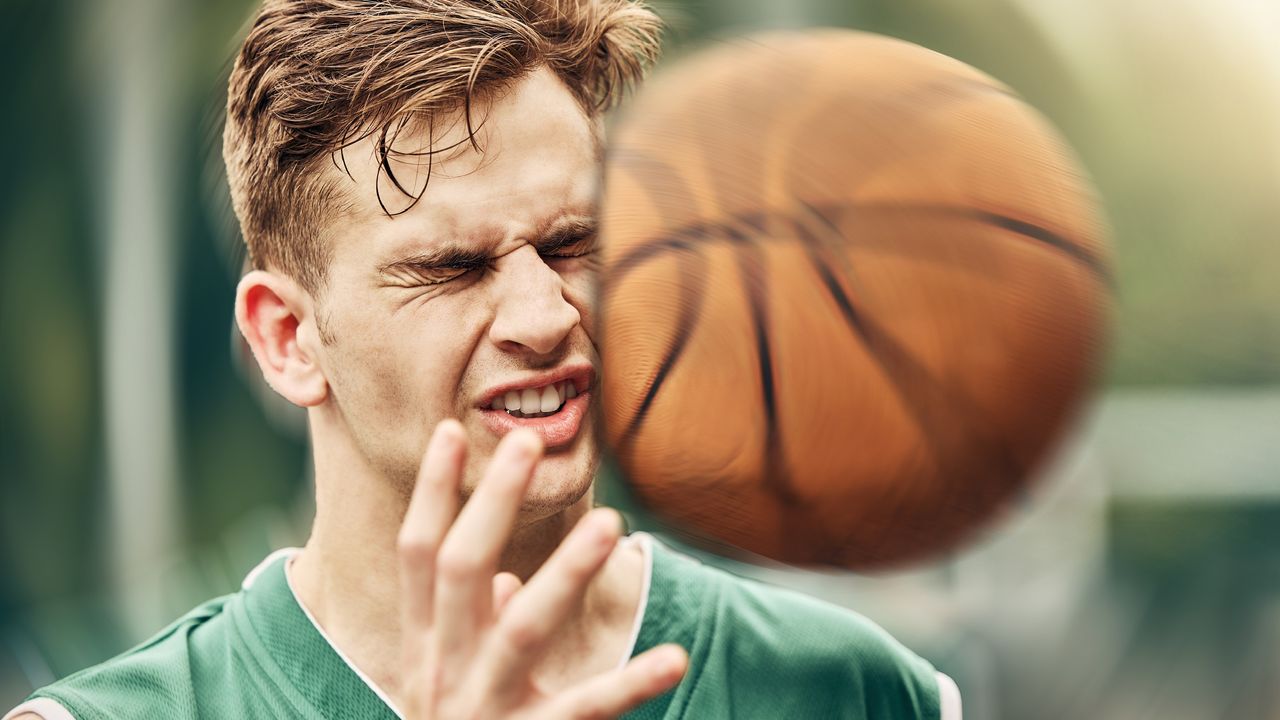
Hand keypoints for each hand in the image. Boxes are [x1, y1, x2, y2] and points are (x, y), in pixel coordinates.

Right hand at [397, 420, 687, 718]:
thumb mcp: (446, 683)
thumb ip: (469, 628)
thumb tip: (503, 576)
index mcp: (423, 650)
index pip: (417, 555)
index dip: (432, 493)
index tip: (452, 430)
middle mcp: (442, 673)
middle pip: (457, 571)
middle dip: (489, 504)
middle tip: (527, 445)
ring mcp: (482, 711)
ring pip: (519, 628)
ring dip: (564, 573)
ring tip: (611, 526)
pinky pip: (583, 712)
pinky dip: (629, 684)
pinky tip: (673, 657)